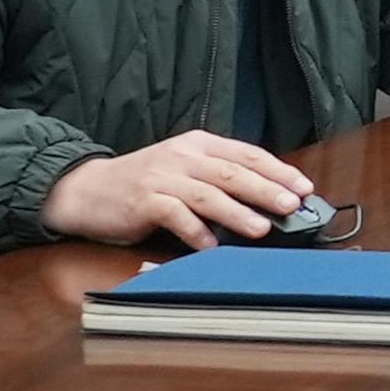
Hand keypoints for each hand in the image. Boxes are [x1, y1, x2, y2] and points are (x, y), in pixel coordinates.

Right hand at [40, 131, 313, 248]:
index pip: (247, 154)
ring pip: (208, 194)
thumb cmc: (143, 183)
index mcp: (198, 144)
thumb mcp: (183, 169)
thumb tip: (266, 199)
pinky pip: (175, 215)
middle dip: (266, 190)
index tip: (303, 187)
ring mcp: (162, 178)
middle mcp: (182, 156)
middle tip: (292, 205)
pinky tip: (211, 246)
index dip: (278, 170)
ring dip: (238, 213)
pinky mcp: (143, 201)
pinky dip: (195, 232)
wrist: (86, 189)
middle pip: (233, 173)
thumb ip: (217, 178)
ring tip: (262, 228)